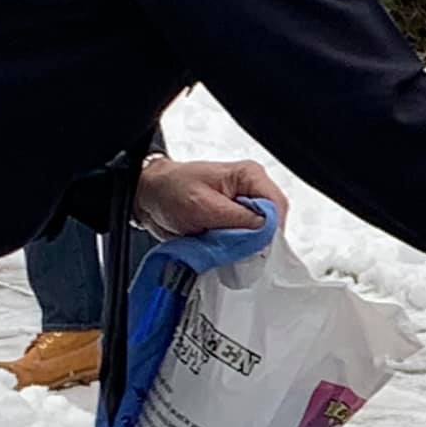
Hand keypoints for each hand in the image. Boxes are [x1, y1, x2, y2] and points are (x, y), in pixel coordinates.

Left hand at [135, 158, 289, 239]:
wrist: (149, 197)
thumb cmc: (170, 189)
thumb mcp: (203, 205)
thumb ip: (237, 220)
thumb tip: (264, 232)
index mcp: (249, 176)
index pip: (276, 205)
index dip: (269, 229)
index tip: (254, 246)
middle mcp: (251, 191)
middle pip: (272, 224)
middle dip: (255, 241)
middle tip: (234, 250)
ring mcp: (244, 210)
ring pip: (260, 237)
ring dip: (243, 247)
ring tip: (221, 247)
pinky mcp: (235, 225)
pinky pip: (245, 242)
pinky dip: (234, 250)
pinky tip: (220, 249)